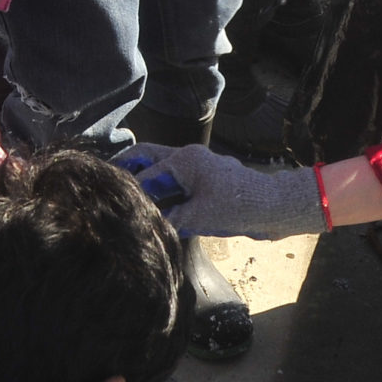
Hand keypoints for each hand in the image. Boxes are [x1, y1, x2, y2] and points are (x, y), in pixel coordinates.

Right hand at [115, 142, 325, 238]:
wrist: (274, 208)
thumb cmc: (239, 207)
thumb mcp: (198, 216)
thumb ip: (169, 217)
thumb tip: (146, 224)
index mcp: (185, 160)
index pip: (147, 174)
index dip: (129, 188)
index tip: (111, 198)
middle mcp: (190, 158)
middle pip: (150, 157)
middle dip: (129, 165)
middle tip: (108, 177)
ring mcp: (200, 169)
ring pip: (164, 168)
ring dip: (146, 177)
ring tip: (126, 192)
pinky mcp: (208, 182)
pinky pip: (177, 181)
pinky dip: (163, 188)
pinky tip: (155, 204)